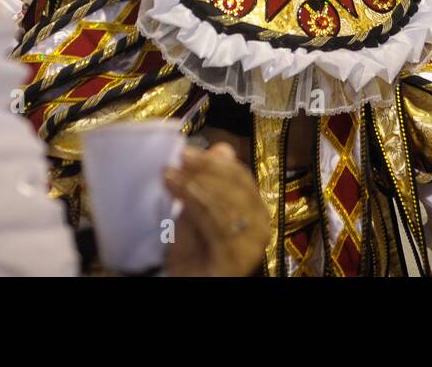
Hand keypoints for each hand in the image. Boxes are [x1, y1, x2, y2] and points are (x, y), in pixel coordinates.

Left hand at [163, 143, 268, 276]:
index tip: (186, 153)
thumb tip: (223, 148)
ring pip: (228, 203)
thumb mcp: (196, 209)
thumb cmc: (190, 252)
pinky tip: (179, 193)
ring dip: (197, 185)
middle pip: (239, 187)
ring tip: (171, 177)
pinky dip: (196, 203)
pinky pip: (218, 225)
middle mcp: (260, 226)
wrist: (185, 283)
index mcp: (254, 210)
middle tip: (178, 161)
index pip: (241, 177)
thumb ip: (209, 181)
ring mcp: (252, 245)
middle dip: (206, 170)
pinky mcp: (238, 259)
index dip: (214, 163)